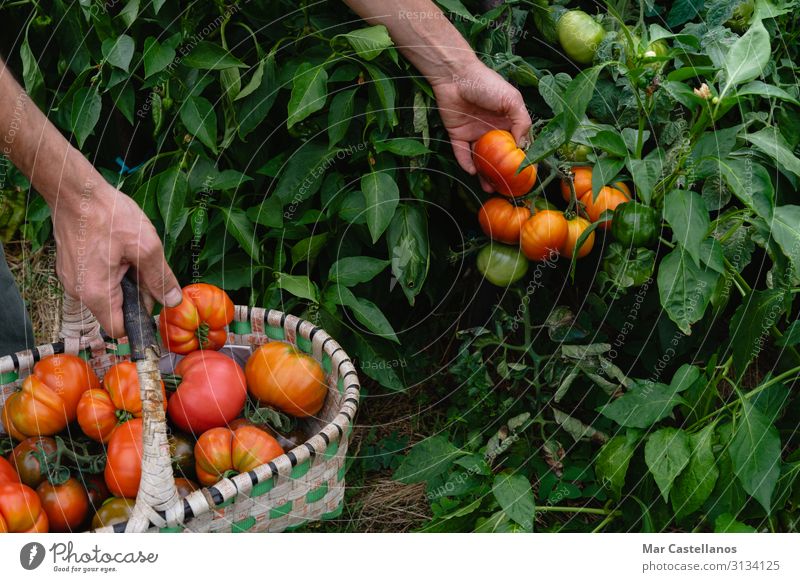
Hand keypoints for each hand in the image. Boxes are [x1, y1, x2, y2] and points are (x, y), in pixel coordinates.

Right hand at [52, 183, 181, 336]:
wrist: (76, 191)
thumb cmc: (110, 216)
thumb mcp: (146, 247)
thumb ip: (161, 278)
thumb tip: (173, 301)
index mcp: (96, 293)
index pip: (119, 329)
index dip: (139, 319)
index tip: (152, 300)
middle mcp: (78, 292)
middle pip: (115, 310)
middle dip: (135, 294)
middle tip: (143, 267)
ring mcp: (72, 279)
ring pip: (107, 293)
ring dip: (124, 280)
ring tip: (129, 253)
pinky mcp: (71, 267)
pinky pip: (97, 279)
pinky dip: (111, 270)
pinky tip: (117, 249)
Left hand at [431, 59, 531, 191]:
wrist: (455, 75)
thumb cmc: (487, 83)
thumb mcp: (512, 100)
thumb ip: (522, 122)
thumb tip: (524, 146)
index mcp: (508, 122)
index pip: (517, 145)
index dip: (522, 160)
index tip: (526, 175)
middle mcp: (492, 130)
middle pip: (498, 156)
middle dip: (502, 173)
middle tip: (505, 187)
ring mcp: (475, 133)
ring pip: (481, 159)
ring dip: (484, 173)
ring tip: (489, 187)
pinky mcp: (457, 135)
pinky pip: (462, 153)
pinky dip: (466, 163)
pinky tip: (473, 171)